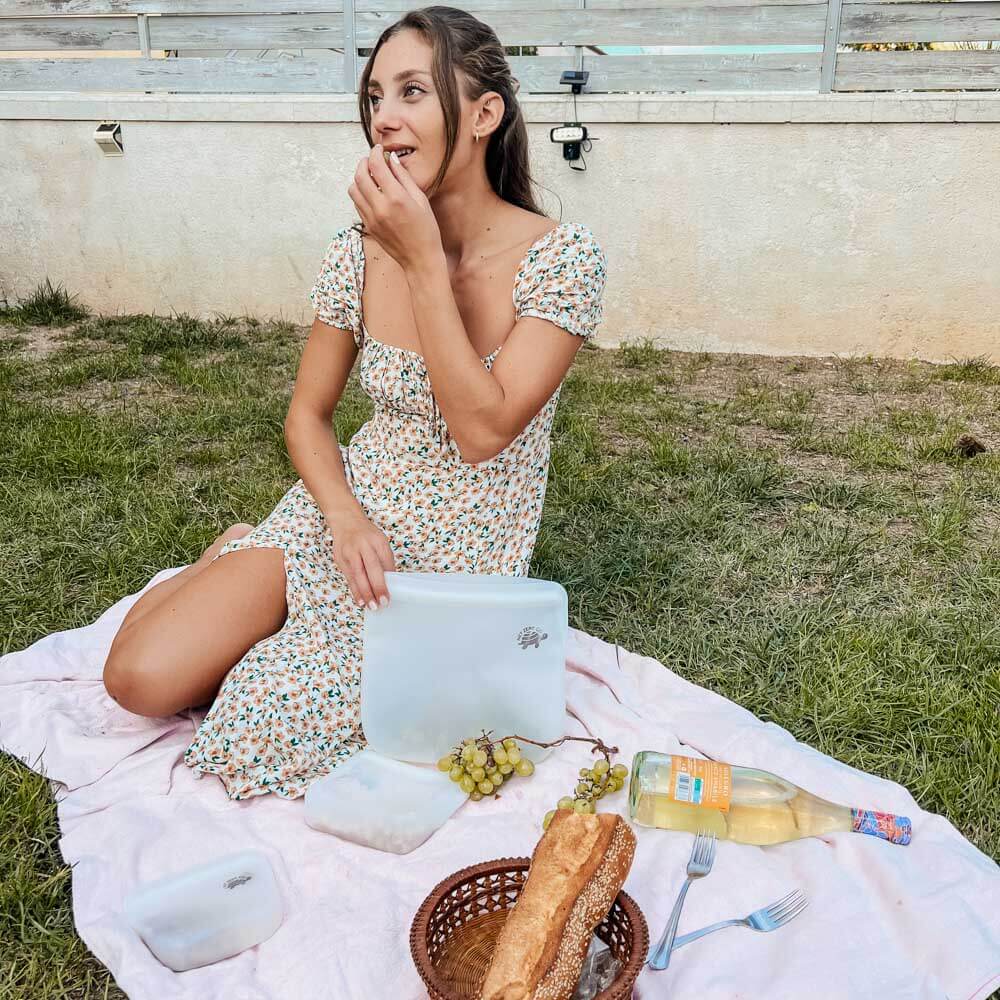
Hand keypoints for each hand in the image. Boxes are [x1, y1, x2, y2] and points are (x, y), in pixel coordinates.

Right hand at [326, 507, 396, 610]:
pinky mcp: (340, 559)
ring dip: (365, 592)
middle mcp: (363, 545)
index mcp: (378, 540)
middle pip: (372, 568)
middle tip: (383, 602)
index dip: (389, 578)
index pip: (386, 562)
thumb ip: (384, 560)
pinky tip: (360, 600)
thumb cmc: (366, 535)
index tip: (392, 593)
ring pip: (358, 575)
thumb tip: (390, 581)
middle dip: (378, 587)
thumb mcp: (379, 542)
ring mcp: (350, 552)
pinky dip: (355, 590)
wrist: (345, 521)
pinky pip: (349, 577)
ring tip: (371, 606)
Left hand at [347, 144, 442, 272]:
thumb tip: (392, 160)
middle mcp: (380, 207)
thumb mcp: (421, 200)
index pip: (375, 166)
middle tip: (372, 160)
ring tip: (371, 177)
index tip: (379, 150)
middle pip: (359, 175)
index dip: (375, 153)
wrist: (420, 259)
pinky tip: (372, 193)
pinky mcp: (368, 226)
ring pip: (353, 189)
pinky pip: (357, 203)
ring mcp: (371, 218)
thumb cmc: (426, 230)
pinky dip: (361, 193)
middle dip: (364, 163)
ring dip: (359, 178)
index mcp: (396, 198)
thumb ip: (404, 178)